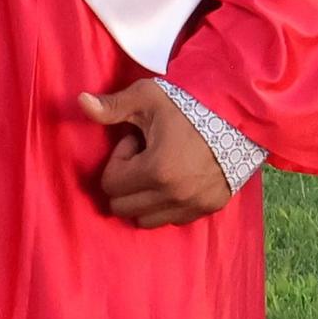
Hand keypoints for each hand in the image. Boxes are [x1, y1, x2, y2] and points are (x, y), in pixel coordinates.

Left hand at [79, 80, 230, 228]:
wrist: (237, 116)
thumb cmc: (188, 105)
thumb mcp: (147, 98)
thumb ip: (112, 106)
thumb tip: (80, 101)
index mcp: (156, 170)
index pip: (111, 185)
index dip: (119, 160)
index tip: (136, 142)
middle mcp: (174, 196)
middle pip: (123, 208)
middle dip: (126, 181)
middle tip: (145, 155)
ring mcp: (194, 206)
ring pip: (147, 220)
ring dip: (144, 197)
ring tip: (160, 167)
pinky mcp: (210, 209)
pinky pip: (173, 220)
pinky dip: (166, 205)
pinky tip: (177, 177)